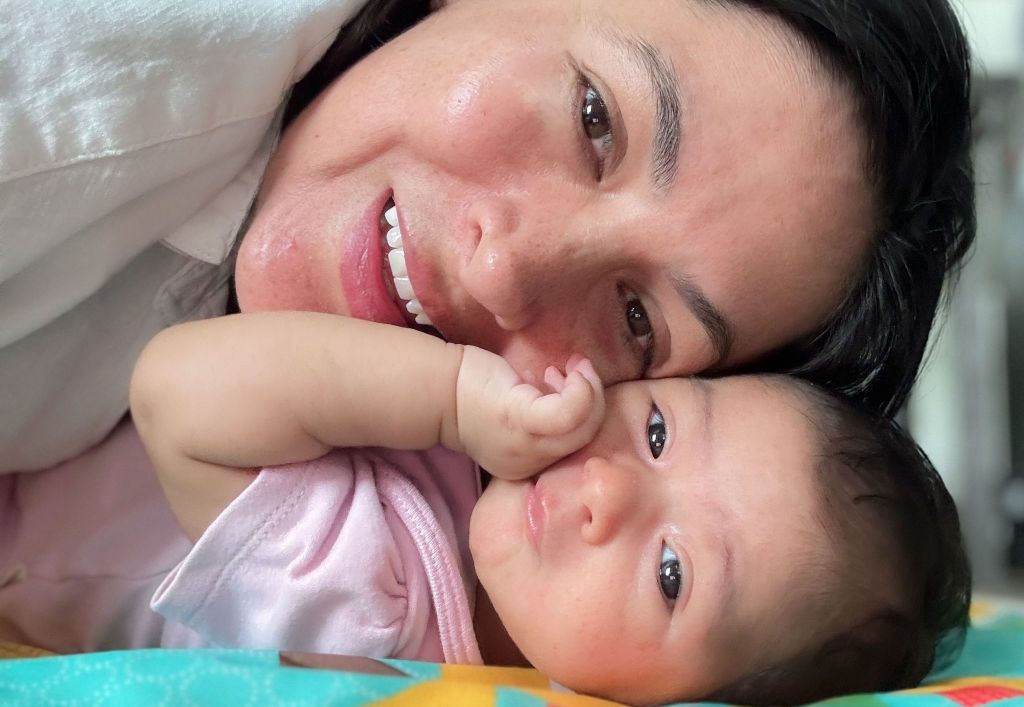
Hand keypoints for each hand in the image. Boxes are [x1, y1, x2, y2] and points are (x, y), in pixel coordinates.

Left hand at [452, 348, 604, 479]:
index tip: (571, 383)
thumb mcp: (520, 413)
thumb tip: (576, 394)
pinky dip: (580, 390)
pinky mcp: (520, 420)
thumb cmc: (477, 392)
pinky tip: (566, 372)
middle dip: (593, 398)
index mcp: (529, 464)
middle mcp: (529, 464)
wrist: (436, 387)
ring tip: (569, 369)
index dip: (587, 411)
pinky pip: (569, 413)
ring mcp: (525, 446)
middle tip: (578, 370)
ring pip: (584, 427)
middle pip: (587, 438)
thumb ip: (547, 415)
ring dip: (588, 390)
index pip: (578, 445)